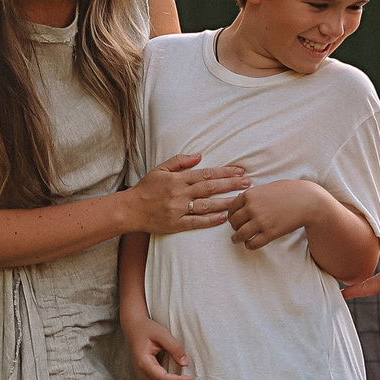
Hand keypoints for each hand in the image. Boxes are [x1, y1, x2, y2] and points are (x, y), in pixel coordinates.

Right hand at [125, 313, 200, 379]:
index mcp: (144, 362)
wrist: (134, 329)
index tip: (191, 379)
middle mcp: (142, 373)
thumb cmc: (147, 330)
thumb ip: (174, 347)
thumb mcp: (162, 333)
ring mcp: (143, 378)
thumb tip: (185, 362)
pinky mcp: (147, 379)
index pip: (162, 378)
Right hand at [130, 153, 247, 235]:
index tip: (240, 171)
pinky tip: (224, 217)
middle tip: (248, 183)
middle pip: (210, 188)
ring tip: (241, 200)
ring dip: (225, 202)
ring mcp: (179, 209)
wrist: (131, 209)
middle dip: (230, 185)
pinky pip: (197, 222)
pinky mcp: (176, 224)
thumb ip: (180, 161)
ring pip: (206, 205)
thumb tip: (200, 155)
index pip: (206, 174)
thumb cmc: (146, 188)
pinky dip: (211, 220)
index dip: (224, 172)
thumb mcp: (160, 169)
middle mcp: (180, 193)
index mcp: (178, 179)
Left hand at [226, 180, 326, 251]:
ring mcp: (261, 221)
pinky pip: (253, 243)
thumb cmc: (291, 191)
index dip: (231, 215)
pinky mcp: (270, 233)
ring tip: (237, 240)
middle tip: (237, 230)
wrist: (308, 201)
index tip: (234, 220)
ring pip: (240, 235)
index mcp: (250, 195)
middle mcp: (252, 208)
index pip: (232, 208)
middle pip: (234, 222)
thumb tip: (240, 199)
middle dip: (235, 227)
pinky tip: (250, 244)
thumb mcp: (269, 187)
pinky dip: (249, 245)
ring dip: (237, 239)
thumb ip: (254, 194)